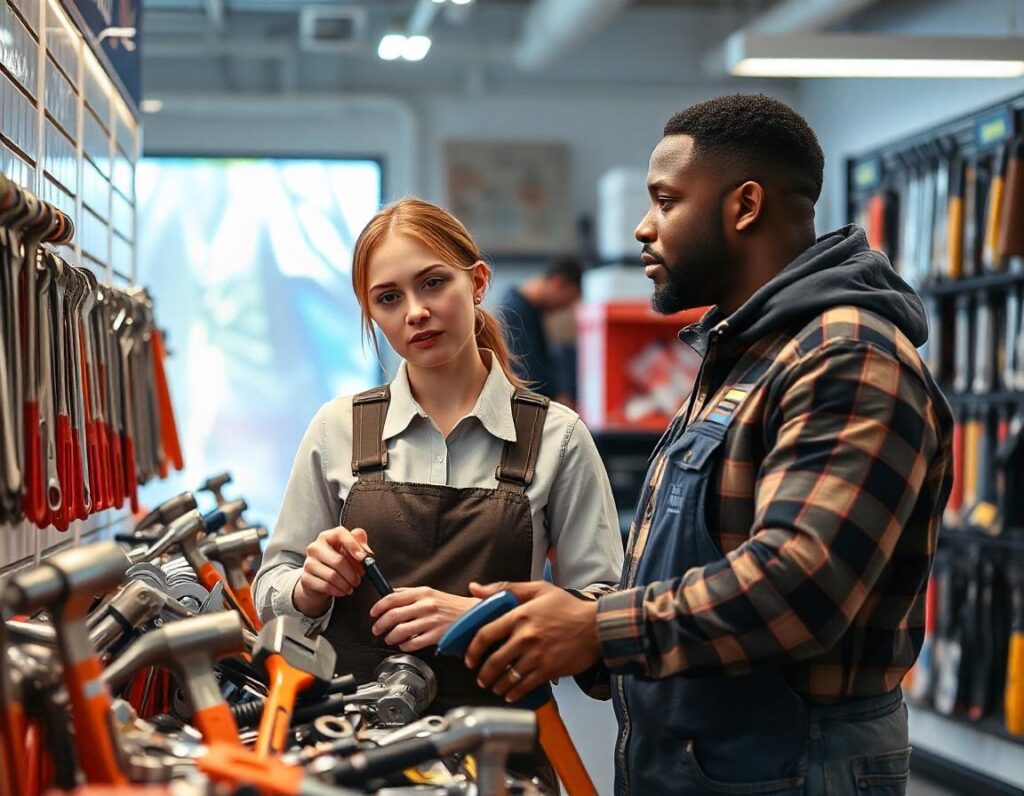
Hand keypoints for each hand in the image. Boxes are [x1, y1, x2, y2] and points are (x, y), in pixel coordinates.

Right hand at [292, 526, 370, 616]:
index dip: (354, 545)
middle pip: (338, 560)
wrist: (317, 577)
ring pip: (332, 576)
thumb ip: (359, 544)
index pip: (340, 533)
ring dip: (346, 584)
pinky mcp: (305, 578)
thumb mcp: (349, 549)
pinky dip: (338, 591)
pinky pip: (325, 586)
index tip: (363, 558)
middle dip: (352, 573)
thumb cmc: (336, 561)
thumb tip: (367, 552)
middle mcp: (316, 547)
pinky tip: (342, 591)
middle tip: (358, 579)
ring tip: (351, 586)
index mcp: (328, 536)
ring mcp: (308, 562)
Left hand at [369, 587, 479, 652]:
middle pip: (393, 615)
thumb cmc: (451, 604)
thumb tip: (390, 594)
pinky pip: (413, 643)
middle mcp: (426, 605)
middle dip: (380, 625)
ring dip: (390, 637)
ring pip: (401, 631)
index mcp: (422, 592)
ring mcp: (431, 621)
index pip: (393, 598)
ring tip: (389, 639)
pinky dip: (404, 646)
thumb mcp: (431, 592)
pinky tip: (403, 645)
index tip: (373, 613)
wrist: (472, 614)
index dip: (379, 607)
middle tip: (376, 629)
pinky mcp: (436, 635)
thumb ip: (410, 594)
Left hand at [464, 581, 600, 703]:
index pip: (485, 634)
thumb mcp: (538, 589)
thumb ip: (505, 588)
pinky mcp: (548, 670)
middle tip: (481, 678)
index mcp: (519, 616)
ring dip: (496, 685)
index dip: (473, 649)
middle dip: (483, 674)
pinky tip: (510, 694)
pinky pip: (524, 686)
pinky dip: (513, 693)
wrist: (597, 627)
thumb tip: (475, 588)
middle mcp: (525, 637)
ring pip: (507, 677)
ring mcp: (536, 656)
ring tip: (494, 686)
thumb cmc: (568, 607)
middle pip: (493, 661)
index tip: (469, 658)